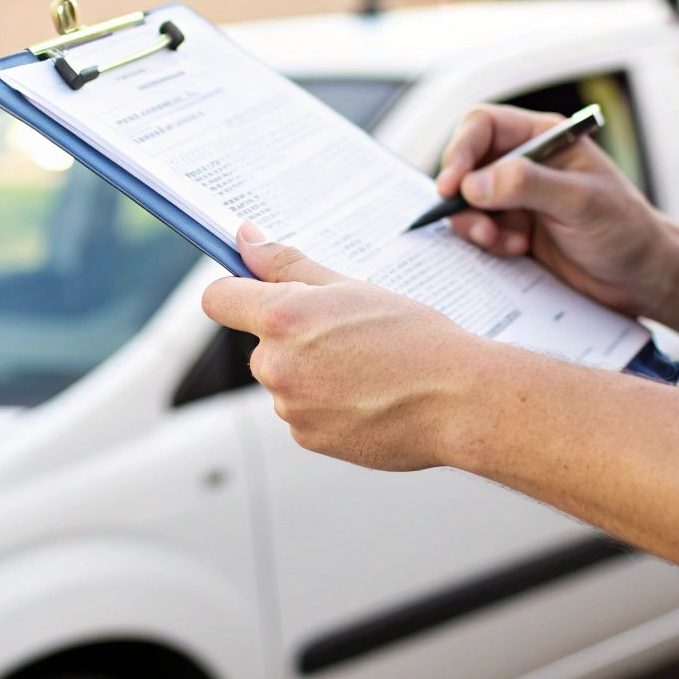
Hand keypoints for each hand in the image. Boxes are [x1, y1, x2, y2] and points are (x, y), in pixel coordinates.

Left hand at [202, 224, 491, 470]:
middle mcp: (277, 365)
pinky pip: (304, 413)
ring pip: (286, 380)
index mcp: (283, 318)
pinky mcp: (307, 439)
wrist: (459, 400)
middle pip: (261, 342)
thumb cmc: (415, 338)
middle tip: (348, 333)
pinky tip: (369, 398)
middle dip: (293, 336)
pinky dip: (328, 406)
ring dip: (313, 373)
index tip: (253, 290)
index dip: (235, 291)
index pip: (219, 299)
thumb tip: (245, 239)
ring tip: (368, 369)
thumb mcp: (351, 287)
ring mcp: (290, 407)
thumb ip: (287, 264)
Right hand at [436, 103, 678, 317]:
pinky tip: (516, 251)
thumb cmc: (626, 229)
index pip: (482, 126)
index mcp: (543, 138)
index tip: (453, 185)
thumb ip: (526, 185)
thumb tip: (474, 183)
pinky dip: (486, 242)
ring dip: (473, 223)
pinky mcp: (512, 229)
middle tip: (478, 224)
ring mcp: (516, 198)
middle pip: (466, 163)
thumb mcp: (580, 201)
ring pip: (466, 200)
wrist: (642, 277)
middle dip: (463, 194)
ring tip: (501, 242)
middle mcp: (524, 163)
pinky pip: (478, 229)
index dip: (461, 150)